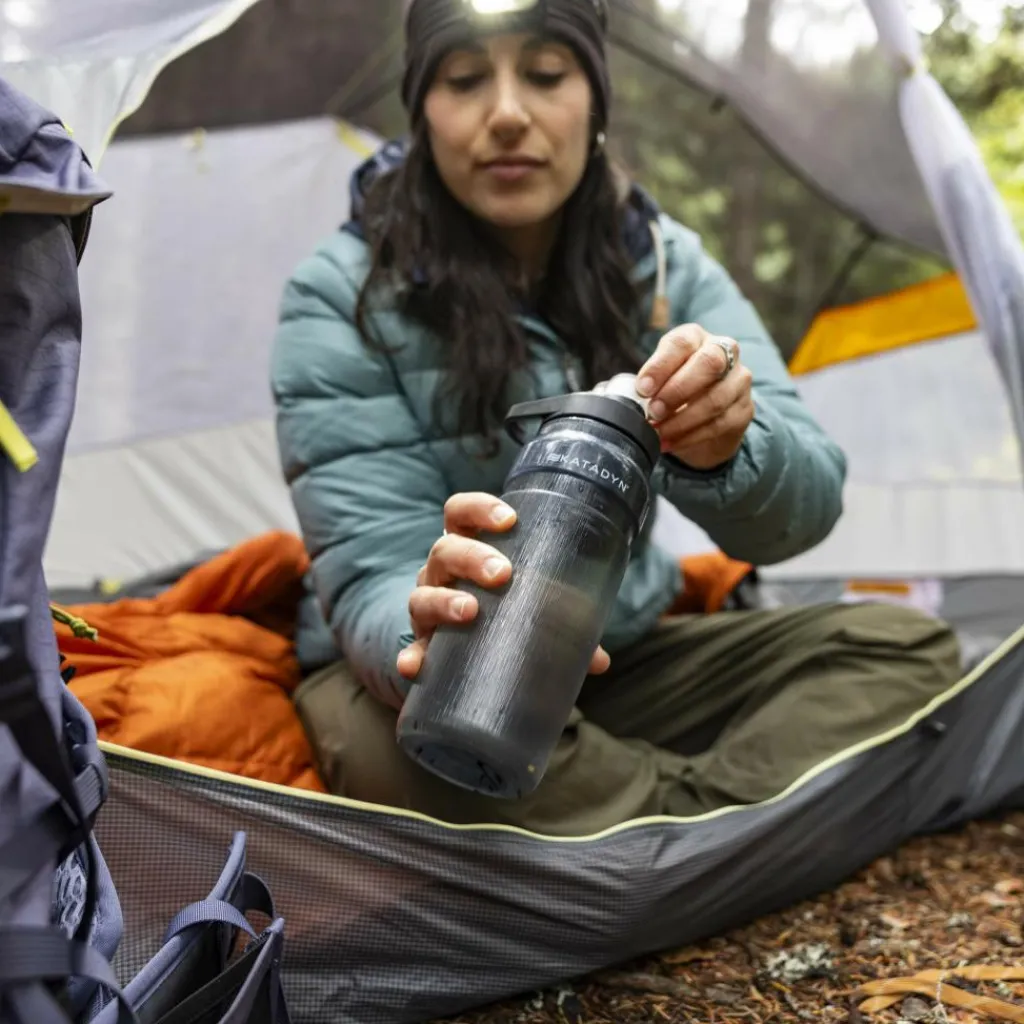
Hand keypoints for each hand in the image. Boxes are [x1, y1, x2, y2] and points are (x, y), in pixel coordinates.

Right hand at [397, 492, 610, 679]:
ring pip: (422, 594)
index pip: (459, 514)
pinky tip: (415, 665)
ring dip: (444, 600)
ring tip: (470, 611)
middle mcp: (441, 574)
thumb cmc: (507, 612)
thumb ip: (564, 622)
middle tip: (502, 573)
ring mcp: (427, 609)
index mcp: (466, 550)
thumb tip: (598, 660)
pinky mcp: (423, 647)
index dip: (478, 508)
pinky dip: (411, 656)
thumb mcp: (534, 607)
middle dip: (471, 556)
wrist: (471, 654)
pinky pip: (411, 651)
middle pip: (444, 551)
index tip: (509, 519)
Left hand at [637, 323, 753, 469]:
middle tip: (653, 412)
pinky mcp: (744, 409)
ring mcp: (739, 380)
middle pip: (709, 363)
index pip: (682, 342)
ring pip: (715, 398)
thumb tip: (631, 398)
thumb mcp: (660, 379)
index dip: (661, 365)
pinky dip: (690, 436)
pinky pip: (719, 424)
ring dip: (682, 420)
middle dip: (677, 390)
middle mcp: (724, 352)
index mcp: (696, 337)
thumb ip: (649, 384)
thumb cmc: (675, 390)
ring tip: (658, 432)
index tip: (642, 389)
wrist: (704, 418)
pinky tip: (669, 443)